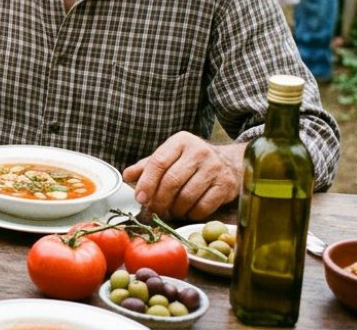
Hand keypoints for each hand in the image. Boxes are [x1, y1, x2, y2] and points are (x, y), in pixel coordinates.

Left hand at [122, 132, 243, 218]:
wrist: (229, 163)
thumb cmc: (191, 161)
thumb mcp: (169, 156)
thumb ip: (147, 166)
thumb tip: (127, 176)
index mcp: (180, 141)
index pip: (158, 162)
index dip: (147, 182)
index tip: (140, 198)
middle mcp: (199, 152)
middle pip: (172, 181)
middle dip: (159, 200)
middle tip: (153, 210)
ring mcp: (214, 168)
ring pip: (187, 196)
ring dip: (174, 209)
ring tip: (170, 211)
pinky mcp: (226, 185)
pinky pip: (203, 207)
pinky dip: (191, 214)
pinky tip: (187, 212)